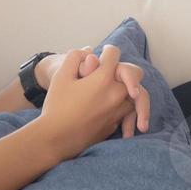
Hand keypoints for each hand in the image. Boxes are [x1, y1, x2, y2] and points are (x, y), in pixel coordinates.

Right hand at [38, 45, 139, 161]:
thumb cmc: (56, 106)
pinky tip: (113, 108)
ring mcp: (117, 111)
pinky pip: (127, 112)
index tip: (105, 52)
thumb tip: (89, 51)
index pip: (114, 55)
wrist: (55, 138)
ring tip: (122, 89)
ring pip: (135, 95)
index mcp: (103, 79)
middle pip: (134, 73)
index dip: (108, 51)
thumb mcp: (61, 76)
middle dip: (126, 69)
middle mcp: (115, 94)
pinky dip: (124, 107)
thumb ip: (76, 58)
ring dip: (128, 89)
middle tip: (117, 70)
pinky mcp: (114, 125)